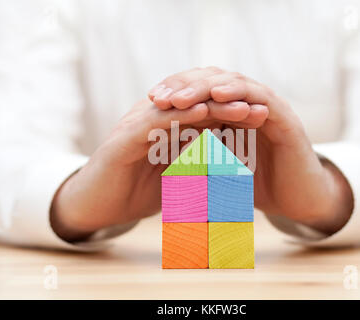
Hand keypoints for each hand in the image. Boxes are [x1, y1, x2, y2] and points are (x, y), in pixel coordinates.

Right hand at [50, 97, 260, 240]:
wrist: (95, 207)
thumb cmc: (136, 193)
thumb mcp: (175, 181)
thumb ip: (198, 170)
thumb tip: (230, 173)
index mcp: (167, 130)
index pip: (205, 116)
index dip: (234, 115)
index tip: (263, 118)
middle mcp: (153, 121)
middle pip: (196, 106)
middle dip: (230, 105)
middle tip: (261, 108)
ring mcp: (137, 126)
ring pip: (180, 109)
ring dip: (212, 105)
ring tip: (242, 106)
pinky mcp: (123, 137)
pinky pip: (155, 121)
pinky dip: (180, 116)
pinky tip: (202, 113)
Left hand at [149, 67, 353, 233]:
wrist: (297, 201)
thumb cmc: (257, 187)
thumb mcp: (219, 170)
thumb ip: (197, 156)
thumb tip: (161, 158)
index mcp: (232, 113)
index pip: (200, 91)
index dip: (175, 92)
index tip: (151, 100)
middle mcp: (249, 104)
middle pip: (213, 80)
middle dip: (183, 86)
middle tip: (158, 96)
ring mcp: (267, 107)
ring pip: (233, 83)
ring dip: (204, 87)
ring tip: (179, 97)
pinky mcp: (284, 116)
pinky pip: (259, 96)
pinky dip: (237, 92)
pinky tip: (216, 94)